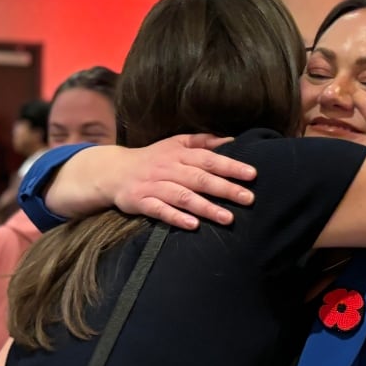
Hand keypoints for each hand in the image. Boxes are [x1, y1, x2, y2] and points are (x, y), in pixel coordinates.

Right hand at [110, 134, 256, 229]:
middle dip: (225, 189)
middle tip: (249, 199)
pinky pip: (159, 210)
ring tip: (228, 218)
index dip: (231, 166)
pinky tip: (193, 225)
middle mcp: (168, 168)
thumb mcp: (176, 143)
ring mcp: (154, 186)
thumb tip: (232, 140)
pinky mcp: (141, 202)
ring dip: (205, 207)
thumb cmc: (154, 158)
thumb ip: (203, 142)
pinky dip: (176, 217)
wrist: (113, 171)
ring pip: (182, 196)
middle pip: (200, 179)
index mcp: (179, 153)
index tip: (252, 174)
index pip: (209, 159)